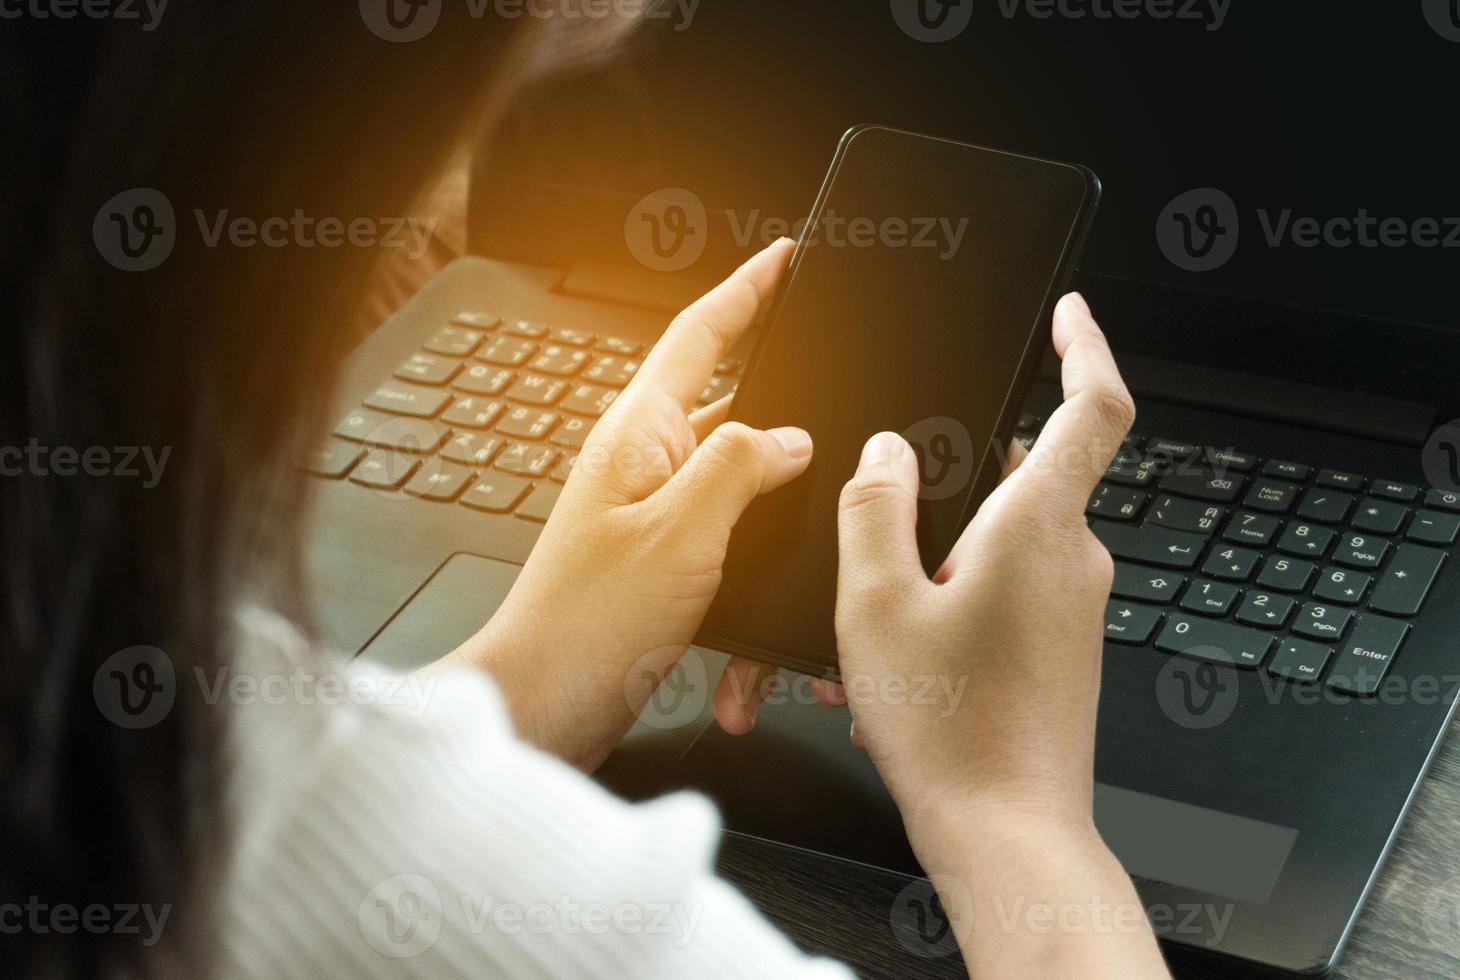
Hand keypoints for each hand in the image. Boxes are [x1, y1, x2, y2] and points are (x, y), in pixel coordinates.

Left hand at [443, 239, 812, 768]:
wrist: (543, 709)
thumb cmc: (585, 626)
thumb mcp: (678, 534)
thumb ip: (737, 469)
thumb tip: (789, 437)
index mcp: (638, 436)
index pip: (699, 337)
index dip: (745, 290)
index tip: (783, 256)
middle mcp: (644, 466)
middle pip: (728, 406)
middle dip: (785, 407)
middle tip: (837, 391)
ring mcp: (653, 516)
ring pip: (739, 489)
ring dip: (775, 521)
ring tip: (816, 526)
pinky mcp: (663, 565)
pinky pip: (729, 551)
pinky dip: (751, 585)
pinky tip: (754, 641)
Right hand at [833, 293, 1166, 978]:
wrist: (1007, 836)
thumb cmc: (951, 730)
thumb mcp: (875, 603)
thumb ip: (876, 509)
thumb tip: (887, 453)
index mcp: (1039, 528)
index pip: (1094, 406)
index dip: (1087, 345)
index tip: (1070, 312)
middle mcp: (1074, 561)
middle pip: (1025, 475)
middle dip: (958, 480)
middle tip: (893, 511)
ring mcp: (1075, 608)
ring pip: (1006, 542)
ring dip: (943, 557)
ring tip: (878, 616)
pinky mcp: (1063, 647)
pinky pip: (1009, 592)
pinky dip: (956, 601)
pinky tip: (903, 654)